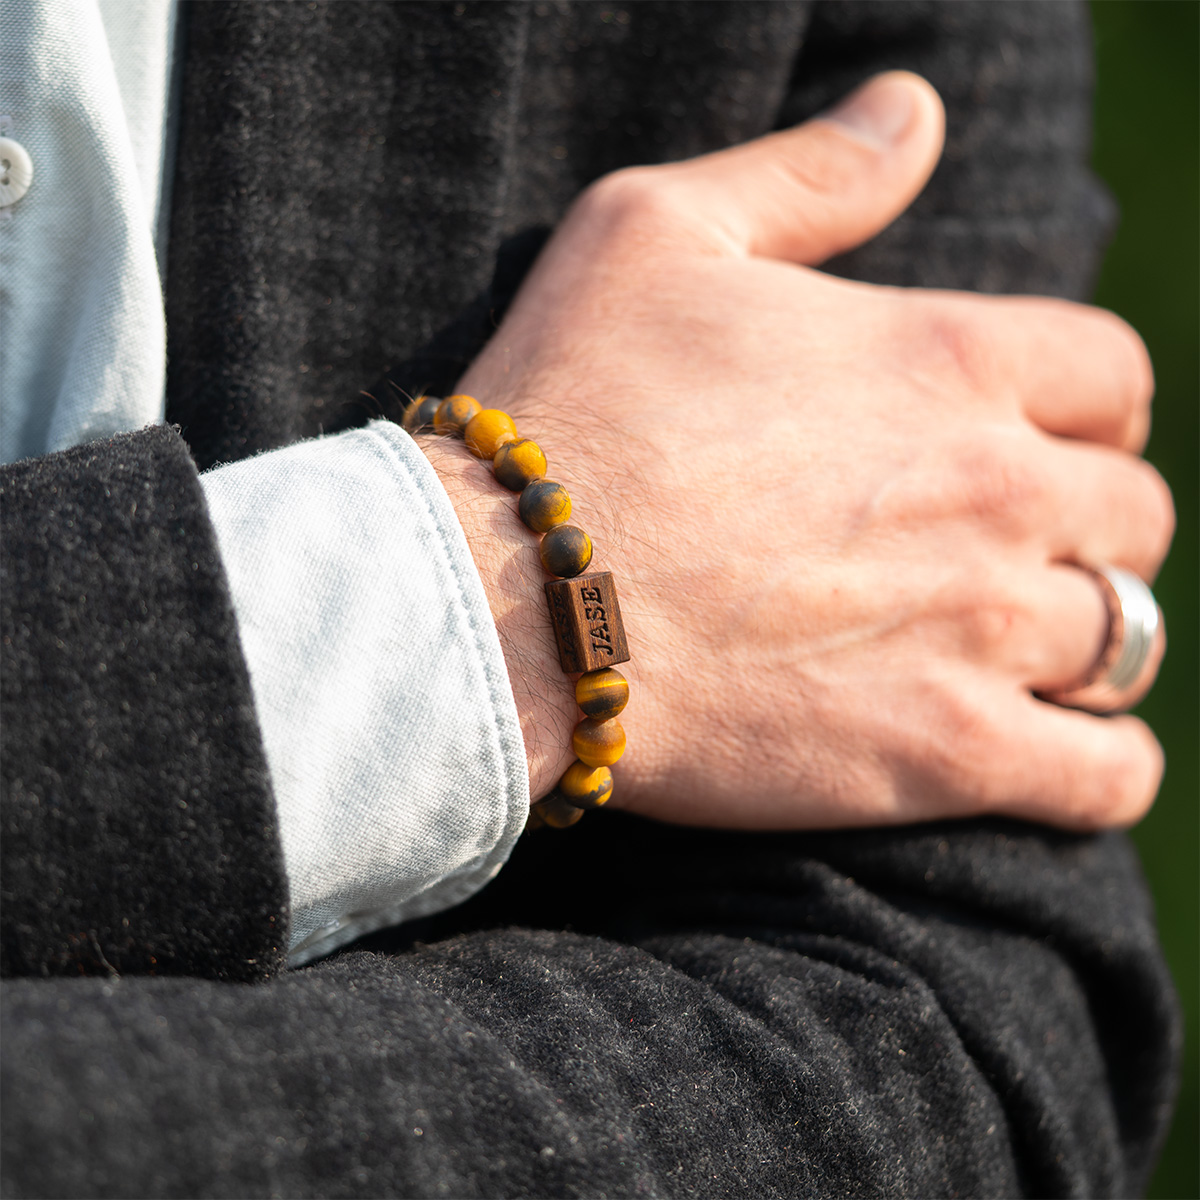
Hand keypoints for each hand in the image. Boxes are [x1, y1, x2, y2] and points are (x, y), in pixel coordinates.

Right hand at [431, 72, 1172, 831]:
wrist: (506, 601)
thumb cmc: (566, 409)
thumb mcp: (655, 233)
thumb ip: (807, 175)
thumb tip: (915, 108)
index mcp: (947, 359)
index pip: (1112, 376)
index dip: (1085, 409)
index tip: (1033, 438)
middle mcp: (997, 490)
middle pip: (1132, 512)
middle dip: (1084, 524)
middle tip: (1001, 548)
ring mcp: (981, 631)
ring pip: (1124, 636)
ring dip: (1087, 637)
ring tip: (1021, 653)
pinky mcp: (943, 755)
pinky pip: (1103, 781)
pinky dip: (1103, 771)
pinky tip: (1062, 758)